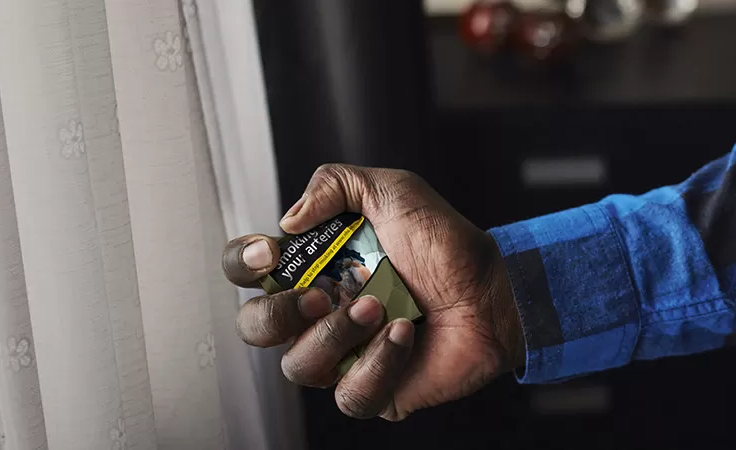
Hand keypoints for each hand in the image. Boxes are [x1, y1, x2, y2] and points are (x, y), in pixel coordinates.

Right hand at [221, 164, 524, 420]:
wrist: (493, 290)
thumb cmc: (445, 244)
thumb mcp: (393, 191)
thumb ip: (336, 184)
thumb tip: (288, 220)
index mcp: (313, 267)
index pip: (247, 271)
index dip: (242, 263)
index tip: (270, 252)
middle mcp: (318, 314)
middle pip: (255, 328)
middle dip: (278, 313)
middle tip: (321, 294)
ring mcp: (343, 356)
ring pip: (299, 367)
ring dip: (336, 335)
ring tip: (379, 308)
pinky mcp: (374, 390)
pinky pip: (350, 395)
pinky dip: (377, 364)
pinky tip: (404, 335)